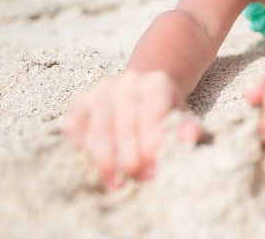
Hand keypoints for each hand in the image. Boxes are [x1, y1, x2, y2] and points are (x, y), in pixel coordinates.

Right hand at [61, 70, 200, 187]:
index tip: (152, 170)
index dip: (150, 143)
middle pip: (124, 123)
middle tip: (135, 178)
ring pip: (98, 126)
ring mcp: (102, 89)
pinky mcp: (82, 100)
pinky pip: (76, 124)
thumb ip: (184, 127)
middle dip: (129, 156)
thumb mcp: (180, 115)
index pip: (151, 113)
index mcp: (155, 83)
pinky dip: (80, 145)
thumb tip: (189, 138)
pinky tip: (88, 164)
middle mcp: (127, 82)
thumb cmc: (164, 110)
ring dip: (105, 158)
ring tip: (115, 182)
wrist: (142, 89)